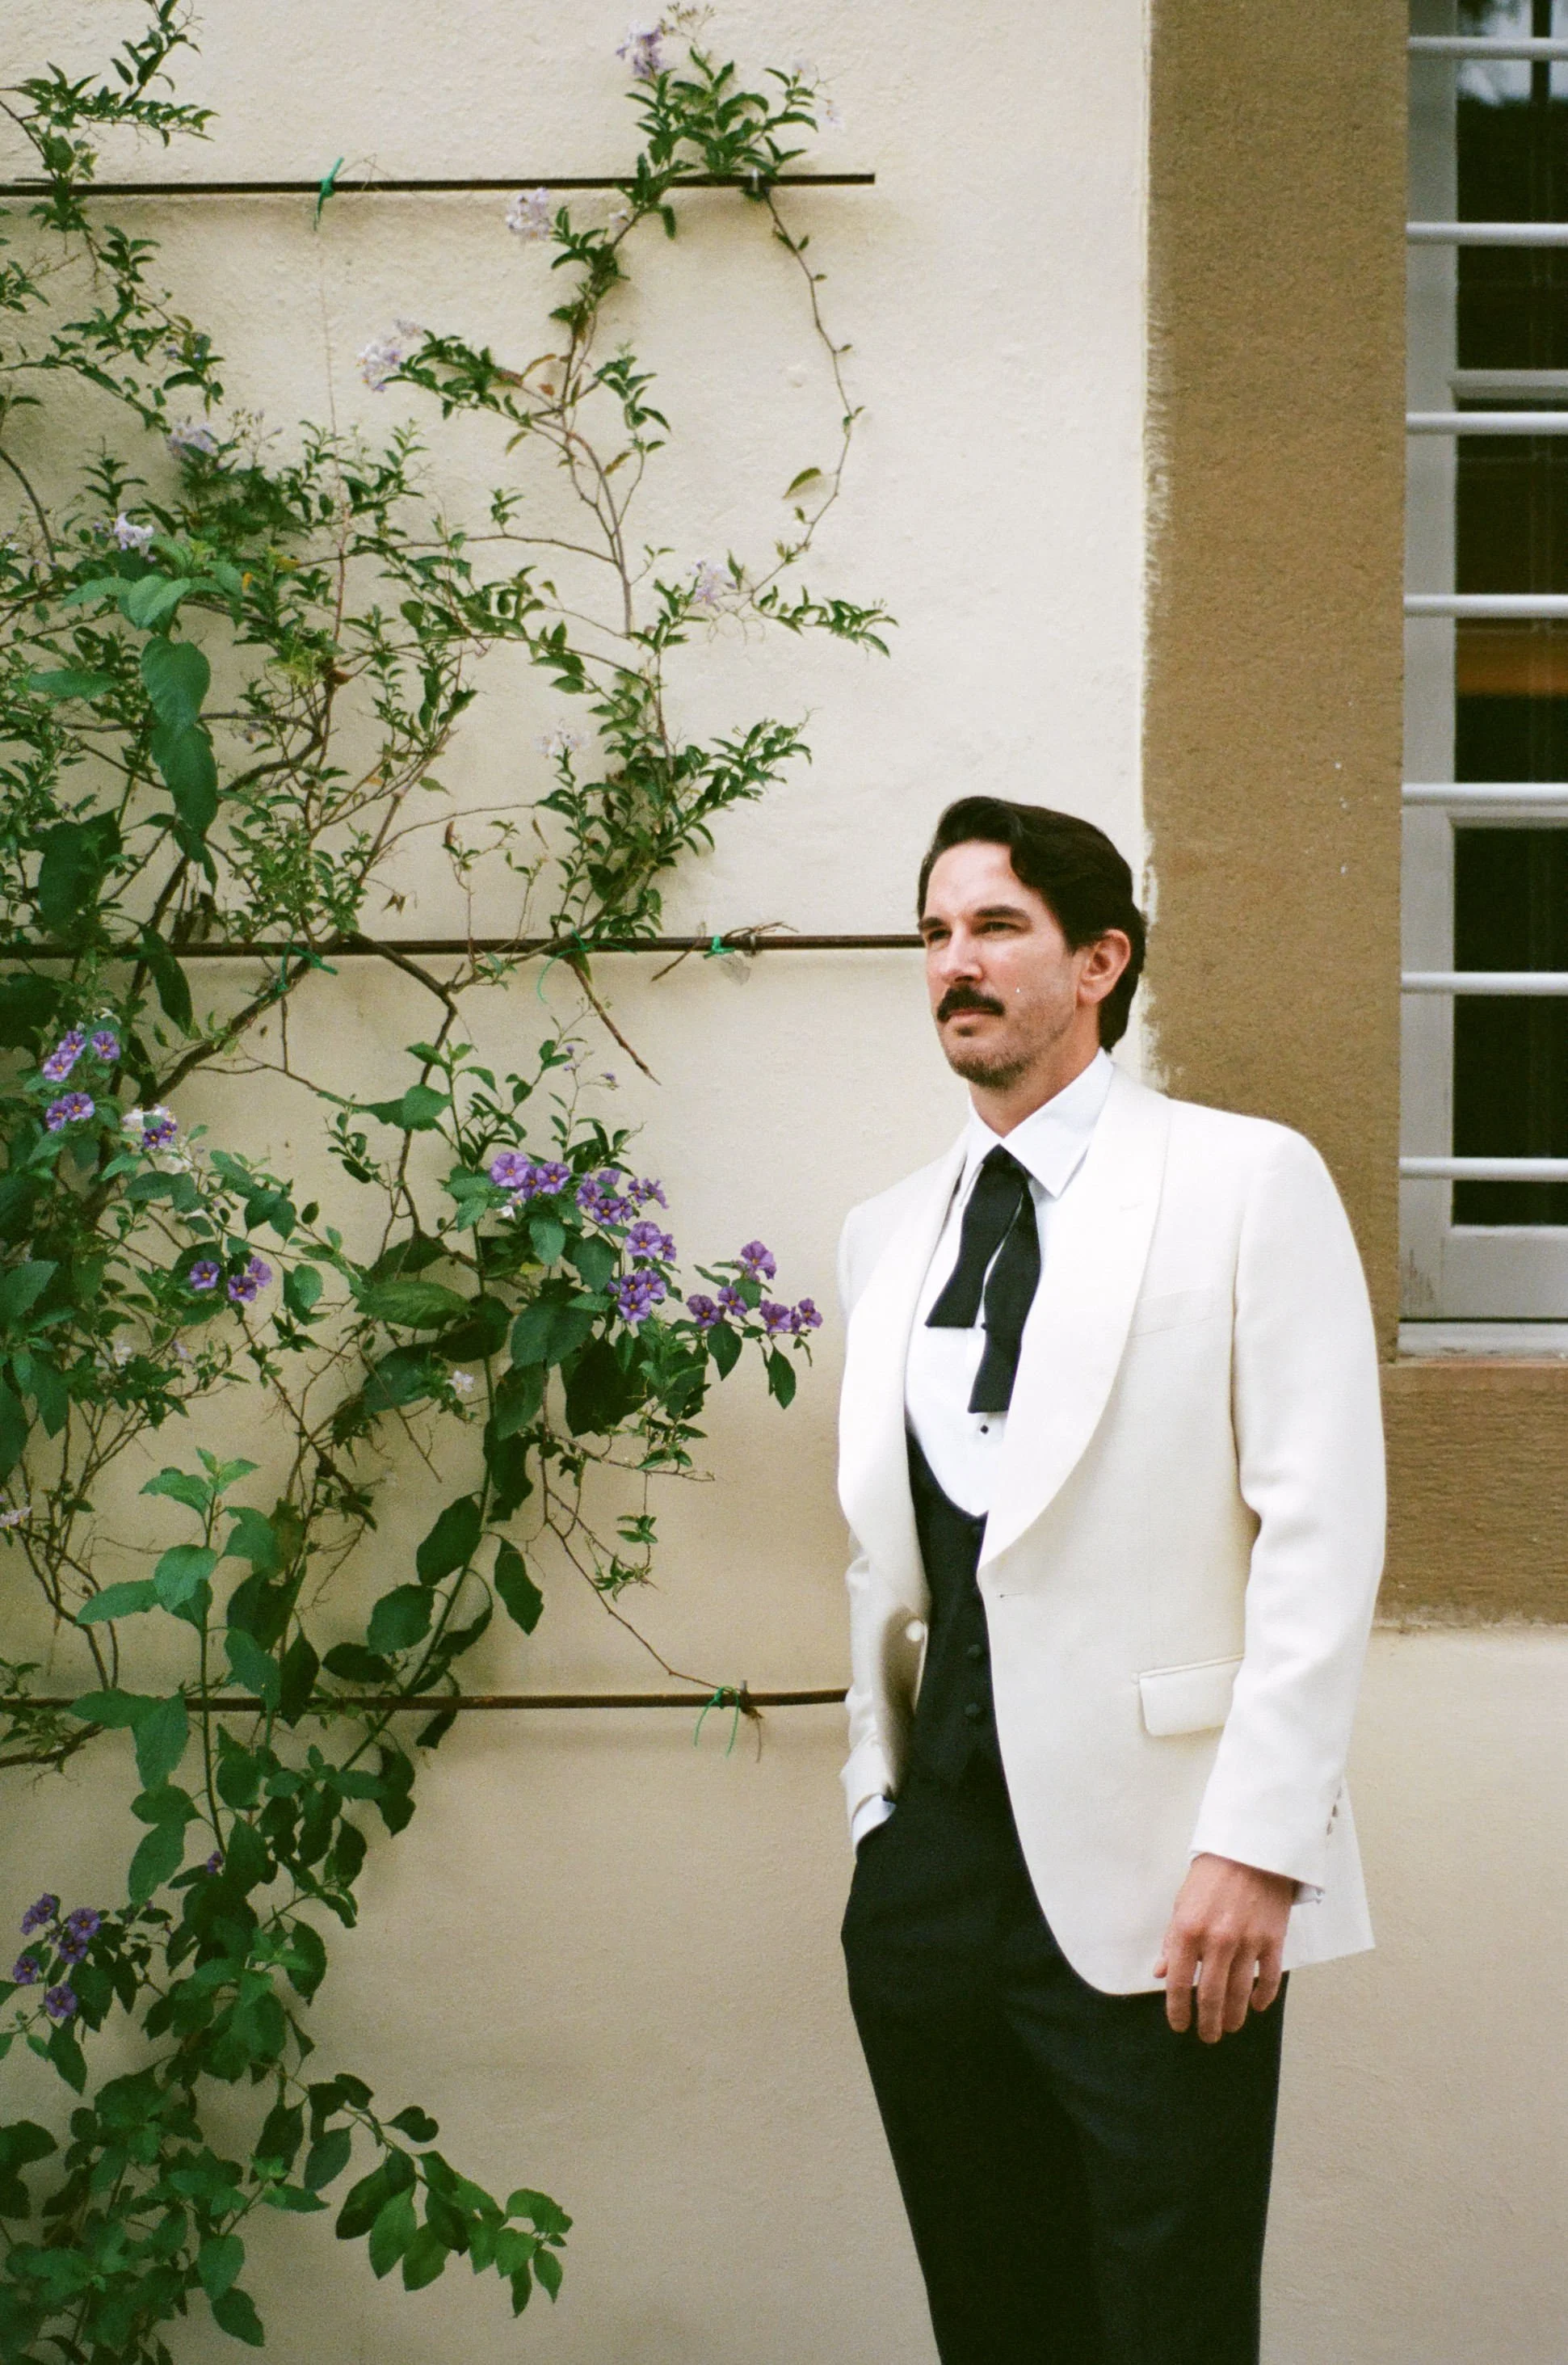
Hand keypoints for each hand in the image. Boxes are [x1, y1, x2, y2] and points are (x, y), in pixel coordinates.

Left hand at [1154, 1853, 1294, 2041]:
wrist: (1251, 1850)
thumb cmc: (1211, 1876)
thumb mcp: (1182, 1904)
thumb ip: (1172, 1941)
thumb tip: (1161, 1973)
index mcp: (1188, 1930)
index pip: (1178, 1983)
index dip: (1177, 2010)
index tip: (1179, 2025)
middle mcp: (1217, 1940)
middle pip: (1210, 1996)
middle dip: (1208, 2023)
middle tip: (1208, 2036)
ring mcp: (1247, 1942)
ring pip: (1240, 1994)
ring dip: (1234, 2016)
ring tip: (1230, 2026)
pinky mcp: (1273, 1940)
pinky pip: (1269, 1979)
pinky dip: (1263, 1998)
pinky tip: (1257, 2006)